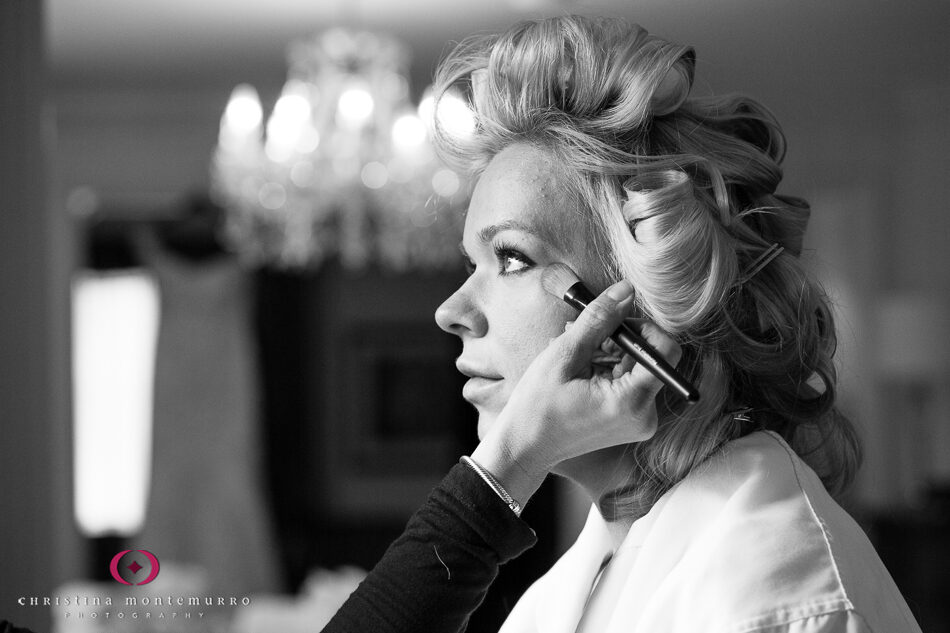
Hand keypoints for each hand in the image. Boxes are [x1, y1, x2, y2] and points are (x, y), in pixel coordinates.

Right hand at [470, 279, 681, 505]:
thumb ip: (599, 320)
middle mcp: (645, 415)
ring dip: (610, 354)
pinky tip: (581, 370)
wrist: (525, 448)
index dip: (643, 329)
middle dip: (620, 341)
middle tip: (584, 336)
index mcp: (631, 402)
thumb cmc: (537, 406)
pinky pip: (630, 383)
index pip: (666, 351)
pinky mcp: (631, 422)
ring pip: (639, 368)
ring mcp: (639, 421)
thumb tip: (626, 290)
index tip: (614, 325)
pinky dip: (608, 370)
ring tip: (575, 356)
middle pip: (651, 358)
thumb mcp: (564, 355)